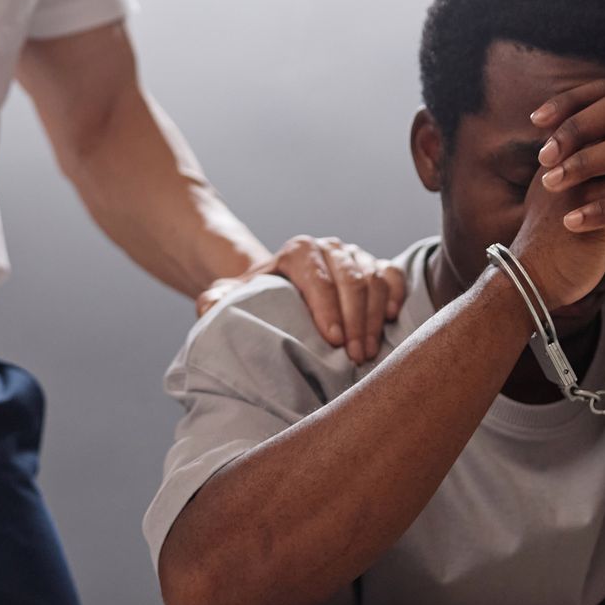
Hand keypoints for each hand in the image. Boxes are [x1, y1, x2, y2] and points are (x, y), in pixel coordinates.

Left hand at [196, 235, 405, 362]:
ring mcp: (354, 256)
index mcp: (297, 251)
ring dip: (374, 316)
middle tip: (355, 356)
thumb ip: (218, 299)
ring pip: (373, 278)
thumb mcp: (233, 299)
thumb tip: (209, 305)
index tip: (332, 340)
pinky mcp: (374, 266)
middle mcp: (329, 248)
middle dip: (355, 319)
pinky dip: (395, 295)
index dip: (327, 307)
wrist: (279, 292)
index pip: (317, 276)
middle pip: (350, 278)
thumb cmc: (259, 301)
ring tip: (368, 352)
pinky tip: (390, 320)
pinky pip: (393, 275)